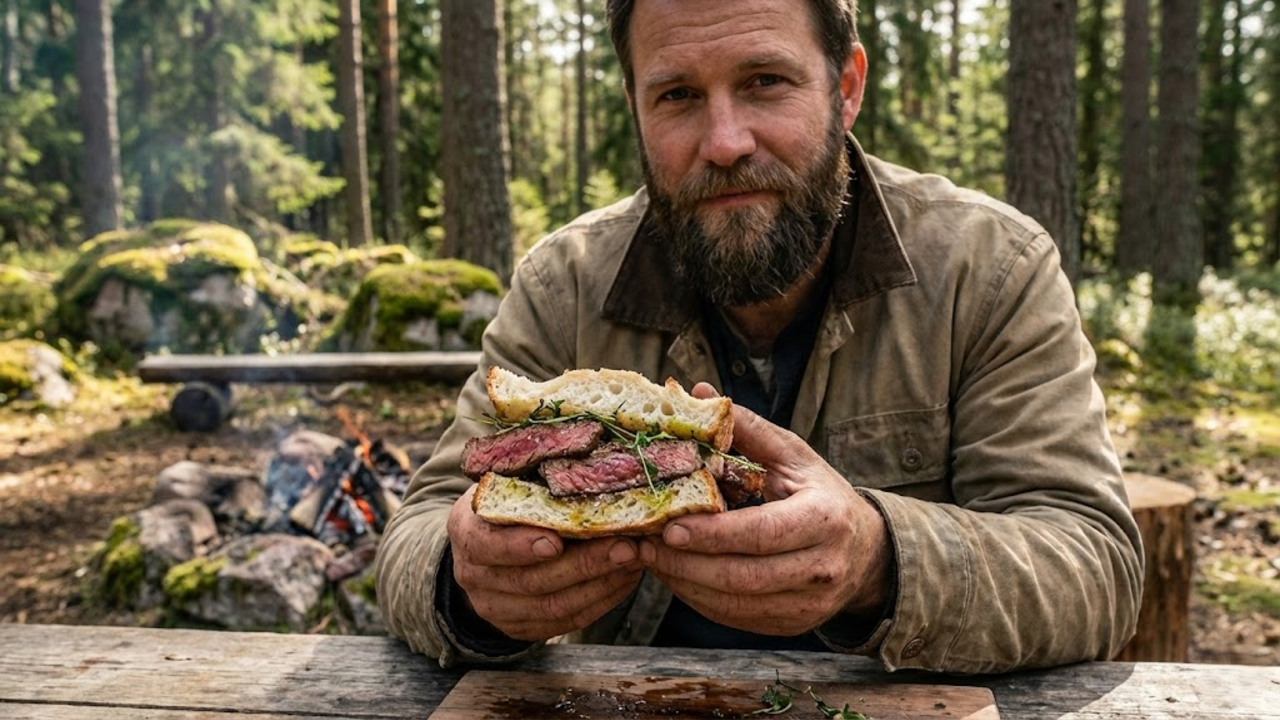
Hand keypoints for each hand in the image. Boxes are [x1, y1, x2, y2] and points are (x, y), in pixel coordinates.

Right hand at [446, 485, 643, 640]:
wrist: (484, 546)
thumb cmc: (507, 501)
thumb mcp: (508, 480)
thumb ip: (534, 475)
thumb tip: (586, 454)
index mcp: (465, 531)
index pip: (486, 544)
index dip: (520, 546)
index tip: (557, 539)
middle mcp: (473, 575)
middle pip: (531, 580)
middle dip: (584, 563)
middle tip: (625, 545)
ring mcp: (496, 607)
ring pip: (553, 607)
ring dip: (600, 583)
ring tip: (634, 559)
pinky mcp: (521, 628)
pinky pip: (567, 622)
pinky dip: (602, 600)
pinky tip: (625, 579)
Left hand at [637, 383, 892, 635]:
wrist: (866, 550)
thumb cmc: (820, 493)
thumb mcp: (792, 455)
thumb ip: (746, 428)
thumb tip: (698, 393)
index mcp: (824, 519)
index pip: (761, 533)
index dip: (712, 534)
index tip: (668, 527)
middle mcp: (822, 567)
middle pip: (743, 576)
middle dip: (686, 564)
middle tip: (644, 545)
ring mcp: (809, 604)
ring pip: (735, 603)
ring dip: (685, 583)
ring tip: (651, 558)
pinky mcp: (793, 624)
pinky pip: (736, 618)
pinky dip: (700, 599)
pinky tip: (676, 575)